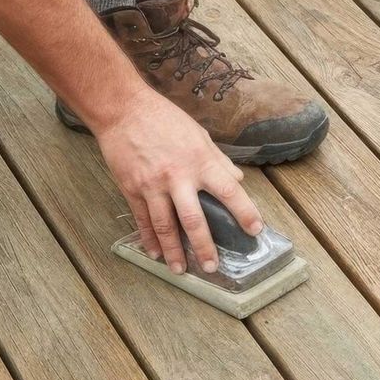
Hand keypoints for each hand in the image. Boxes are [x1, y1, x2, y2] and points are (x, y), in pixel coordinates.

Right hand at [94, 88, 262, 275]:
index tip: (256, 230)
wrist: (124, 110)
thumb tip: (237, 181)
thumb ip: (218, 161)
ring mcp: (153, 185)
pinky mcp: (132, 189)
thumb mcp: (199, 135)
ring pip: (166, 226)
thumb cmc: (164, 119)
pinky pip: (143, 220)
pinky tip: (156, 253)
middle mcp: (178, 176)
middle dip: (204, 246)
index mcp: (200, 161)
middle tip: (212, 266)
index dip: (245, 212)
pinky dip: (150, 239)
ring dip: (174, 251)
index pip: (229, 191)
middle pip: (194, 219)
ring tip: (182, 269)